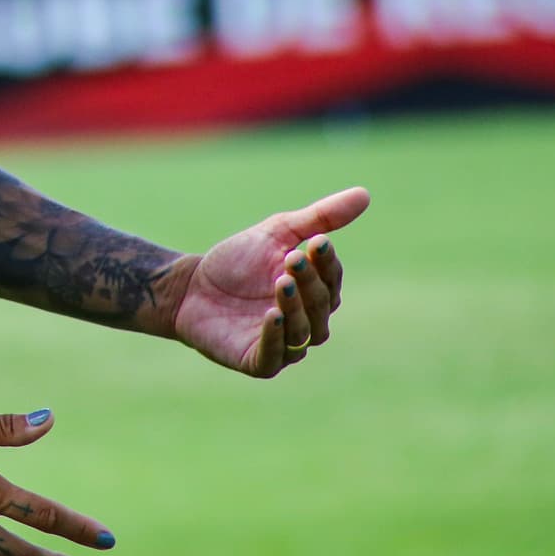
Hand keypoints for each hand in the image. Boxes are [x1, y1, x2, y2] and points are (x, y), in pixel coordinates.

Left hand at [170, 187, 369, 378]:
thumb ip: (319, 218)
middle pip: (321, 306)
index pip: (332, 279)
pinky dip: (275, 337)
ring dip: (295, 307)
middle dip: (309, 282)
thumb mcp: (277, 233)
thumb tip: (365, 193)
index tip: (316, 242)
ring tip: (280, 283)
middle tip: (292, 258)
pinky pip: (274, 356)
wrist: (189, 286)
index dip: (326, 263)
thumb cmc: (236, 261)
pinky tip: (271, 315)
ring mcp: (284, 344)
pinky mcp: (258, 362)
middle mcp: (306, 321)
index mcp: (314, 292)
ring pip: (302, 332)